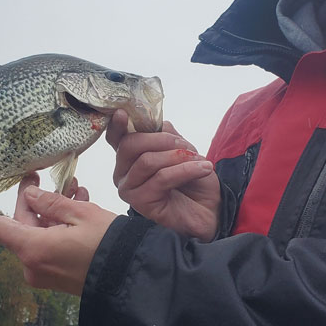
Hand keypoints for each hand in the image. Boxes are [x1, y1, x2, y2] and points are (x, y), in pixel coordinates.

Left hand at [0, 173, 115, 295]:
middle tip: (39, 176)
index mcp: (33, 248)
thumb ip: (50, 202)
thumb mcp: (79, 213)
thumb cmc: (106, 244)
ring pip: (40, 232)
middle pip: (23, 224)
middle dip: (35, 200)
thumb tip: (31, 195)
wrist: (130, 277)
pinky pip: (50, 244)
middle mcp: (33, 264)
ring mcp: (45, 272)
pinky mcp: (58, 275)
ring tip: (73, 188)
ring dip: (53, 210)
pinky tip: (77, 205)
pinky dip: (60, 225)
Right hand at [108, 110, 220, 240]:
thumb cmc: (193, 182)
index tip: (124, 113)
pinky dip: (186, 169)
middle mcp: (123, 173)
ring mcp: (129, 189)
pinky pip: (161, 178)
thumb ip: (167, 134)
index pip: (116, 138)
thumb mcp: (183, 150)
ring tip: (199, 160)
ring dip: (177, 156)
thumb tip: (159, 124)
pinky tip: (203, 169)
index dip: (117, 125)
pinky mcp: (141, 203)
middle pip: (130, 144)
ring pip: (147, 161)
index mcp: (129, 158)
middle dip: (161, 139)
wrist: (209, 212)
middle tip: (185, 145)